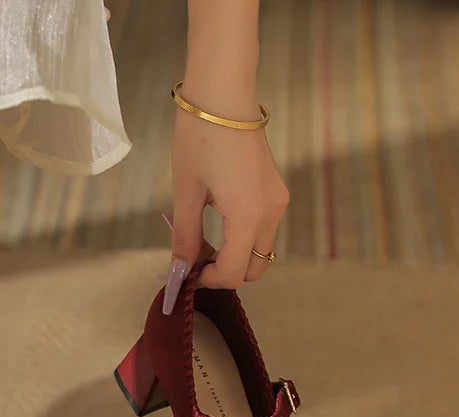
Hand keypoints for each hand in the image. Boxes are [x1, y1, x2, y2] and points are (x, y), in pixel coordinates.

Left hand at [162, 99, 289, 312]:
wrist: (223, 93)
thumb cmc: (199, 138)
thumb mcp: (186, 193)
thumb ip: (185, 237)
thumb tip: (180, 269)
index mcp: (248, 215)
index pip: (233, 273)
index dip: (208, 281)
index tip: (186, 273)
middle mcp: (271, 212)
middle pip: (253, 268)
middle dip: (224, 272)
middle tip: (194, 260)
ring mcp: (278, 200)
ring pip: (260, 250)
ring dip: (234, 256)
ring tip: (202, 242)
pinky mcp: (276, 190)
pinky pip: (262, 229)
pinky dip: (242, 238)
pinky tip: (217, 224)